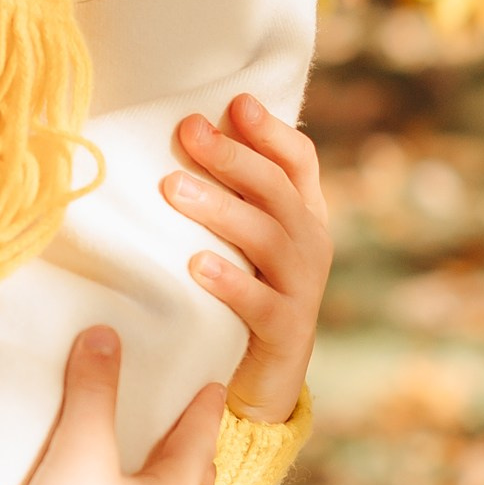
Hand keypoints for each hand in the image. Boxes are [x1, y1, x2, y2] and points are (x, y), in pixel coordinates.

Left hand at [161, 93, 330, 425]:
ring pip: (267, 238)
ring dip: (221, 209)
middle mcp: (310, 245)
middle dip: (233, 157)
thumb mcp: (240, 239)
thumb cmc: (241, 294)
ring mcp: (302, 289)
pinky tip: (196, 265)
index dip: (270, 130)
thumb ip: (228, 193)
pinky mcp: (285, 332)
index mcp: (302, 215)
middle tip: (188, 131)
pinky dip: (229, 281)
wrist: (263, 381)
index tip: (234, 103)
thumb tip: (182, 130)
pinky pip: (259, 303)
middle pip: (277, 190)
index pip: (299, 160)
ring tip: (174, 190)